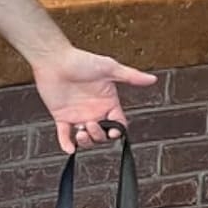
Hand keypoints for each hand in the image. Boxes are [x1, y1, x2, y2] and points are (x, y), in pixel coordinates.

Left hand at [31, 47, 157, 154]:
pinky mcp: (61, 116)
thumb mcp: (109, 68)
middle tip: (91, 125)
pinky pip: (64, 135)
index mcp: (108, 102)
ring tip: (81, 133)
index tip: (114, 131)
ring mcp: (78, 115)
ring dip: (86, 141)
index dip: (117, 130)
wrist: (55, 60)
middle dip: (99, 135)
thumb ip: (130, 76)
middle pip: (103, 134)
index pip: (118, 123)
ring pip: (86, 137)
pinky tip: (69, 147)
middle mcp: (94, 111)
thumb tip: (152, 79)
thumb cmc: (81, 60)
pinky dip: (66, 143)